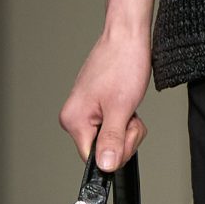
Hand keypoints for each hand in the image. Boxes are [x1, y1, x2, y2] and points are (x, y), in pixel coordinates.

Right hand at [59, 24, 150, 171]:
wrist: (127, 37)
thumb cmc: (123, 63)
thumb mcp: (121, 108)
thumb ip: (112, 140)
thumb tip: (105, 166)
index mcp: (74, 120)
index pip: (93, 159)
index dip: (116, 152)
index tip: (126, 130)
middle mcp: (75, 117)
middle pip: (104, 150)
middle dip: (125, 136)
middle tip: (130, 113)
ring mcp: (86, 112)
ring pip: (112, 138)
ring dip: (128, 126)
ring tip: (128, 104)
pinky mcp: (97, 106)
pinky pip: (114, 126)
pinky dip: (126, 118)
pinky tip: (127, 103)